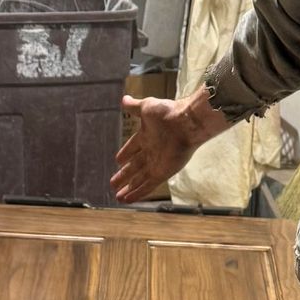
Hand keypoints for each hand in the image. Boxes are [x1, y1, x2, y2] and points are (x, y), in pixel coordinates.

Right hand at [110, 88, 228, 203]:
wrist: (186, 122)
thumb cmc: (167, 113)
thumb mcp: (146, 107)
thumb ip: (133, 106)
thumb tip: (123, 99)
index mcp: (146, 136)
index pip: (132, 147)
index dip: (125, 154)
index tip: (117, 161)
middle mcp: (151, 151)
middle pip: (135, 167)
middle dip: (124, 176)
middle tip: (113, 184)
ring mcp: (157, 163)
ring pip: (140, 179)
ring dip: (129, 188)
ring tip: (118, 197)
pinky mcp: (163, 172)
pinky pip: (148, 186)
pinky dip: (138, 193)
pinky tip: (128, 199)